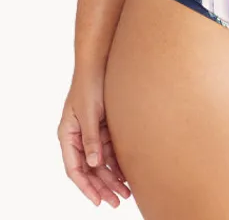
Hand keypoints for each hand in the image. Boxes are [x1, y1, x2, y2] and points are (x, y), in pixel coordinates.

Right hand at [57, 68, 131, 207]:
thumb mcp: (90, 113)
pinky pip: (109, 150)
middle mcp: (77, 136)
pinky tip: (128, 174)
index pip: (74, 169)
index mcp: (67, 134)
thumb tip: (94, 164)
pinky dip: (117, 162)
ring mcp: (91, 132)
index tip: (98, 201)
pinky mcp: (103, 126)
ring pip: (100, 162)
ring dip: (112, 177)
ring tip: (126, 192)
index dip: (86, 187)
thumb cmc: (90, 84)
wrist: (100, 61)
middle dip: (102, 187)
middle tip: (117, 201)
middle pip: (88, 169)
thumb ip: (91, 139)